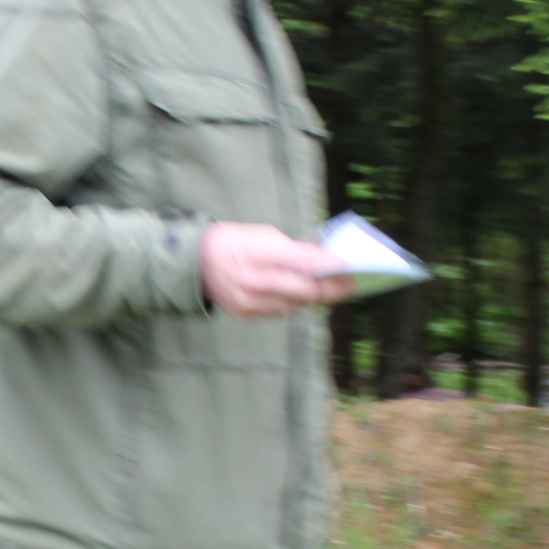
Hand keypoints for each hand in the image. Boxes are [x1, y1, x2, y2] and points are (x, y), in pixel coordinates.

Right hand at [200, 222, 353, 316]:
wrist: (195, 262)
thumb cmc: (234, 242)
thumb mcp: (262, 235)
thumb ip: (292, 249)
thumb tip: (322, 260)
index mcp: (257, 254)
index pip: (301, 261)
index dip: (328, 264)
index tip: (349, 264)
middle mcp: (253, 281)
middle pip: (303, 289)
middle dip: (331, 288)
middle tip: (352, 286)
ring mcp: (249, 301)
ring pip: (295, 303)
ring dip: (317, 298)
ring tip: (336, 292)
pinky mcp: (246, 313)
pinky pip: (280, 310)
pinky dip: (296, 303)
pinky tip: (309, 298)